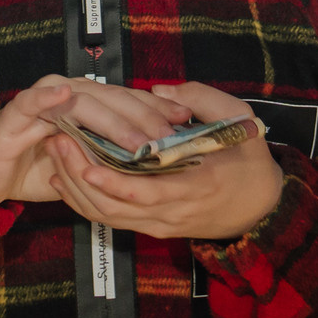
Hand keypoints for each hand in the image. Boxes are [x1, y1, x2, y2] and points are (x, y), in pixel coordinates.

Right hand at [0, 75, 191, 209]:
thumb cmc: (33, 168)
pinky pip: (33, 102)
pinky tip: (64, 95)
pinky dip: (47, 97)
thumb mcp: (82, 166)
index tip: (186, 120)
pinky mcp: (15, 114)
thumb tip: (156, 163)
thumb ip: (110, 157)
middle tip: (170, 135)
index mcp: (85, 102)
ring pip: (83, 102)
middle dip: (144, 117)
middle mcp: (66, 94)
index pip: (127, 100)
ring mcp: (41, 101)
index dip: (157, 108)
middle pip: (112, 99)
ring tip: (138, 137)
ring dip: (112, 118)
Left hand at [45, 81, 283, 243]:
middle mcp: (175, 212)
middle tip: (57, 143)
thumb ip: (201, 99)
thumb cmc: (249, 158)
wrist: (262, 209)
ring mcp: (162, 224)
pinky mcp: (154, 228)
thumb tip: (158, 90)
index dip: (113, 183)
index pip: (148, 193)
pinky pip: (113, 220)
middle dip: (81, 179)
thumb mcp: (239, 119)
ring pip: (109, 217)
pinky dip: (85, 202)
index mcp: (198, 185)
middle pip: (117, 208)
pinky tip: (65, 177)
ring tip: (56, 153)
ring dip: (76, 190)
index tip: (86, 164)